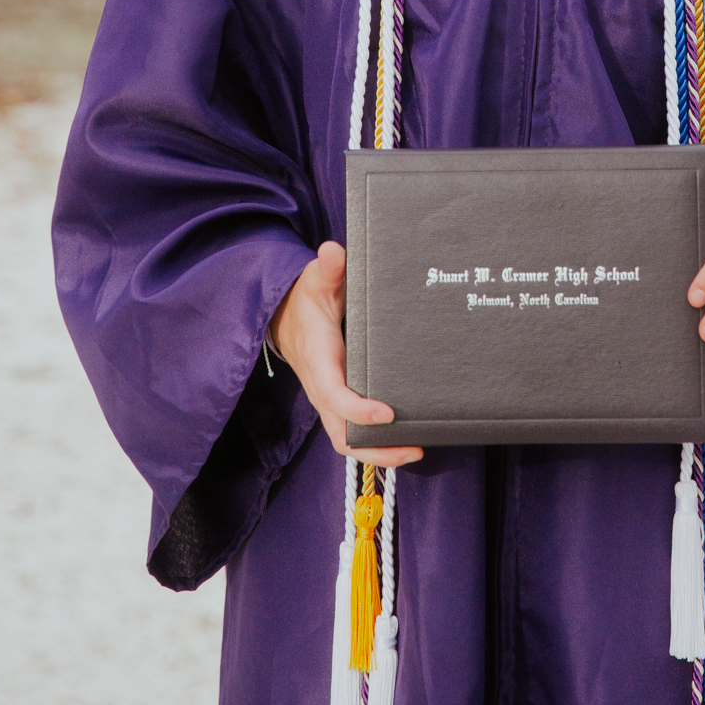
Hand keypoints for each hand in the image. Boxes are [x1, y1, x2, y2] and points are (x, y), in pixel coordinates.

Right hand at [270, 241, 422, 465]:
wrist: (287, 318)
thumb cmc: (306, 299)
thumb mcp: (314, 280)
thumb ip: (326, 268)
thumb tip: (333, 251)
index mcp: (319, 360)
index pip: (334, 394)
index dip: (358, 409)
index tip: (387, 413)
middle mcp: (322, 388)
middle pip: (343, 434)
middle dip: (375, 449)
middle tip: (413, 447)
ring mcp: (329, 400)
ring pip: (348, 441)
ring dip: (379, 453)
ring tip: (417, 449)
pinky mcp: (338, 402)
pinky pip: (353, 431)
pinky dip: (376, 442)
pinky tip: (405, 438)